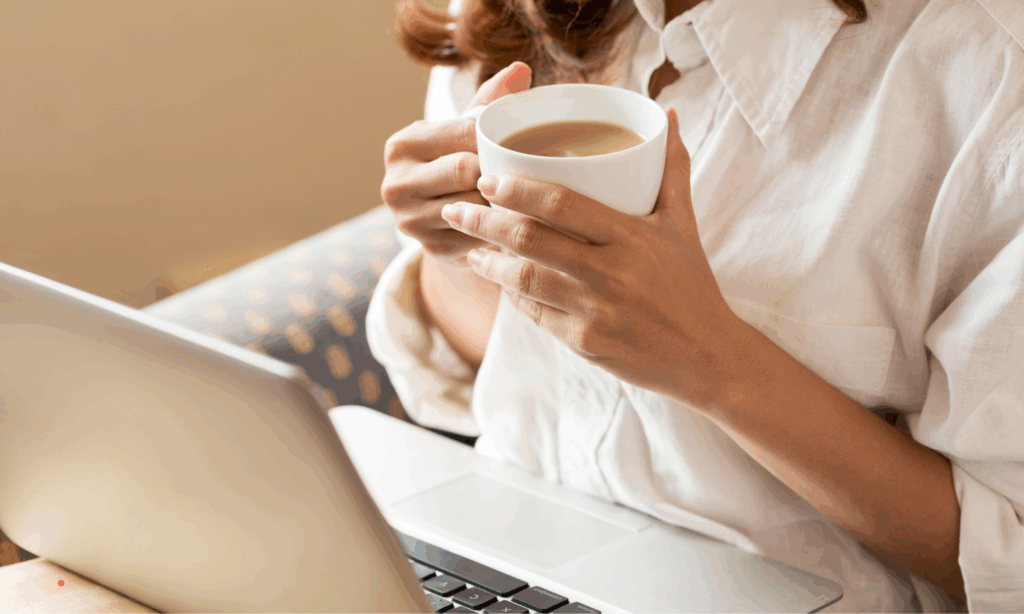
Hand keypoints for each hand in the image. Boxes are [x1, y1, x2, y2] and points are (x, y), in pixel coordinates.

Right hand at [380, 62, 531, 265]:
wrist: (437, 220)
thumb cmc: (455, 162)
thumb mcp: (463, 131)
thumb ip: (488, 101)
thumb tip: (521, 70)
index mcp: (402, 145)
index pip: (460, 133)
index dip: (495, 137)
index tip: (522, 139)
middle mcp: (396, 184)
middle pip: (464, 171)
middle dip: (497, 170)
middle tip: (526, 169)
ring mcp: (410, 221)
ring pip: (474, 206)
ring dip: (501, 202)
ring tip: (524, 194)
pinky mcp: (431, 250)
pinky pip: (479, 235)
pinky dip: (499, 228)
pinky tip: (514, 221)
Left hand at [439, 108, 746, 409]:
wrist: (708, 356)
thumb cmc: (692, 285)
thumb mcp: (684, 224)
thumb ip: (672, 169)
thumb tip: (665, 115)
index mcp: (631, 236)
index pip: (561, 203)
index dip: (516, 189)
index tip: (487, 179)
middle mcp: (610, 272)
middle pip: (529, 239)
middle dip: (483, 222)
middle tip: (456, 208)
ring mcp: (594, 310)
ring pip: (522, 280)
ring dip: (487, 262)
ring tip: (468, 247)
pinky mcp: (584, 343)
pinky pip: (534, 314)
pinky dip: (511, 296)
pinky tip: (499, 283)